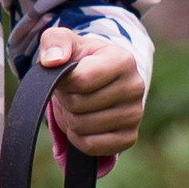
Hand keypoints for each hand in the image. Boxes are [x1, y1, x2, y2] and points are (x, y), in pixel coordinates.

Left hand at [38, 28, 145, 158]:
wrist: (98, 82)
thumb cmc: (80, 60)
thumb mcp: (66, 42)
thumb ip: (54, 41)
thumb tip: (52, 60)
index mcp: (123, 60)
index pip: (81, 80)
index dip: (63, 82)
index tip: (65, 76)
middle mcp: (135, 87)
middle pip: (79, 105)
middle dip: (66, 99)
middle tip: (72, 92)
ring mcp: (135, 115)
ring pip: (82, 127)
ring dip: (70, 118)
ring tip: (78, 104)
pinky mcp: (129, 137)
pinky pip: (90, 146)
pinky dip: (78, 138)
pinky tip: (84, 123)